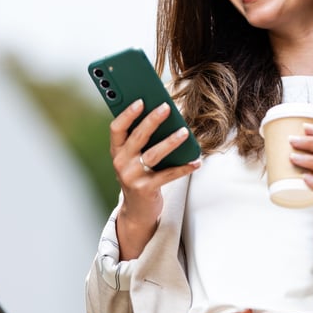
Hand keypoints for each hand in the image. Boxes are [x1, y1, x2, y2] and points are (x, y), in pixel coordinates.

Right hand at [110, 99, 199, 258]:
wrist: (137, 211)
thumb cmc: (139, 176)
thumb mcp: (134, 159)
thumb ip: (142, 141)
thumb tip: (165, 116)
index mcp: (116, 151)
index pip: (116, 128)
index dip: (127, 114)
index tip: (141, 101)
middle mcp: (121, 163)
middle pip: (137, 137)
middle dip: (152, 120)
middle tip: (167, 107)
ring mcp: (132, 177)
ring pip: (153, 154)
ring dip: (170, 142)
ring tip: (185, 132)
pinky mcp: (145, 189)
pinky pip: (167, 175)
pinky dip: (184, 168)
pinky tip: (196, 161)